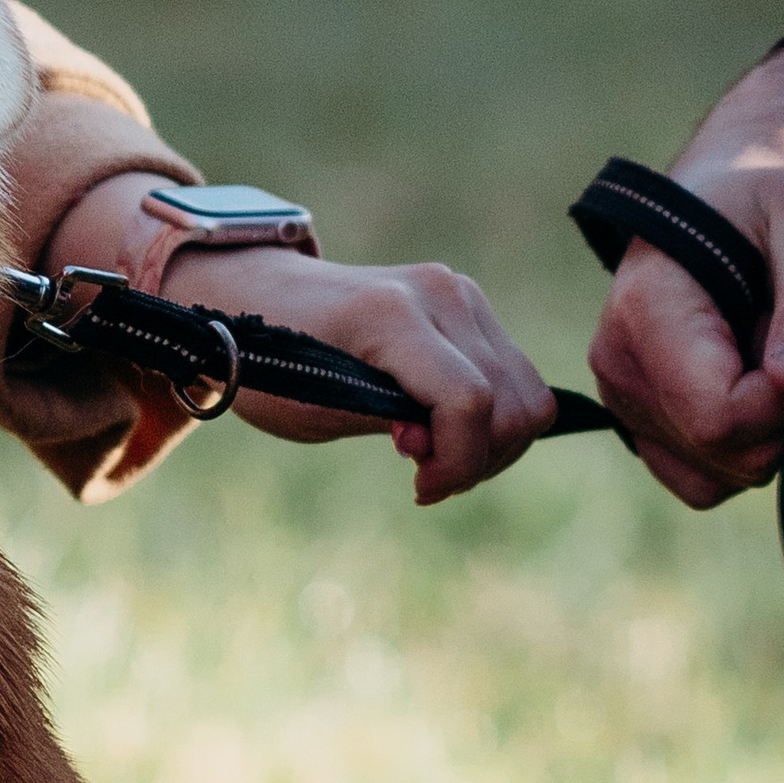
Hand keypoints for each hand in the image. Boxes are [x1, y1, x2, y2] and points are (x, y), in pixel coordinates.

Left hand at [46, 179, 555, 506]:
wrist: (256, 299)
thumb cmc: (271, 361)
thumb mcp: (315, 409)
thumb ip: (388, 422)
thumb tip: (442, 444)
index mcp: (388, 316)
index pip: (468, 401)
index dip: (458, 462)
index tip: (418, 489)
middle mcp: (438, 294)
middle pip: (514, 402)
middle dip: (479, 458)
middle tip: (423, 475)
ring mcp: (459, 293)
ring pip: (527, 392)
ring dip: (492, 441)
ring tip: (432, 453)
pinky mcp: (468, 303)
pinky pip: (513, 375)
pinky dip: (492, 416)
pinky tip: (441, 427)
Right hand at [586, 44, 783, 504]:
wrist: (756, 161)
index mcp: (646, 308)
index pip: (717, 418)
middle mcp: (616, 356)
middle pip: (718, 451)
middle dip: (783, 414)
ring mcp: (622, 388)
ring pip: (712, 473)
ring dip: (766, 427)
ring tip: (768, 344)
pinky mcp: (640, 410)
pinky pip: (699, 475)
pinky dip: (742, 442)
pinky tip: (751, 373)